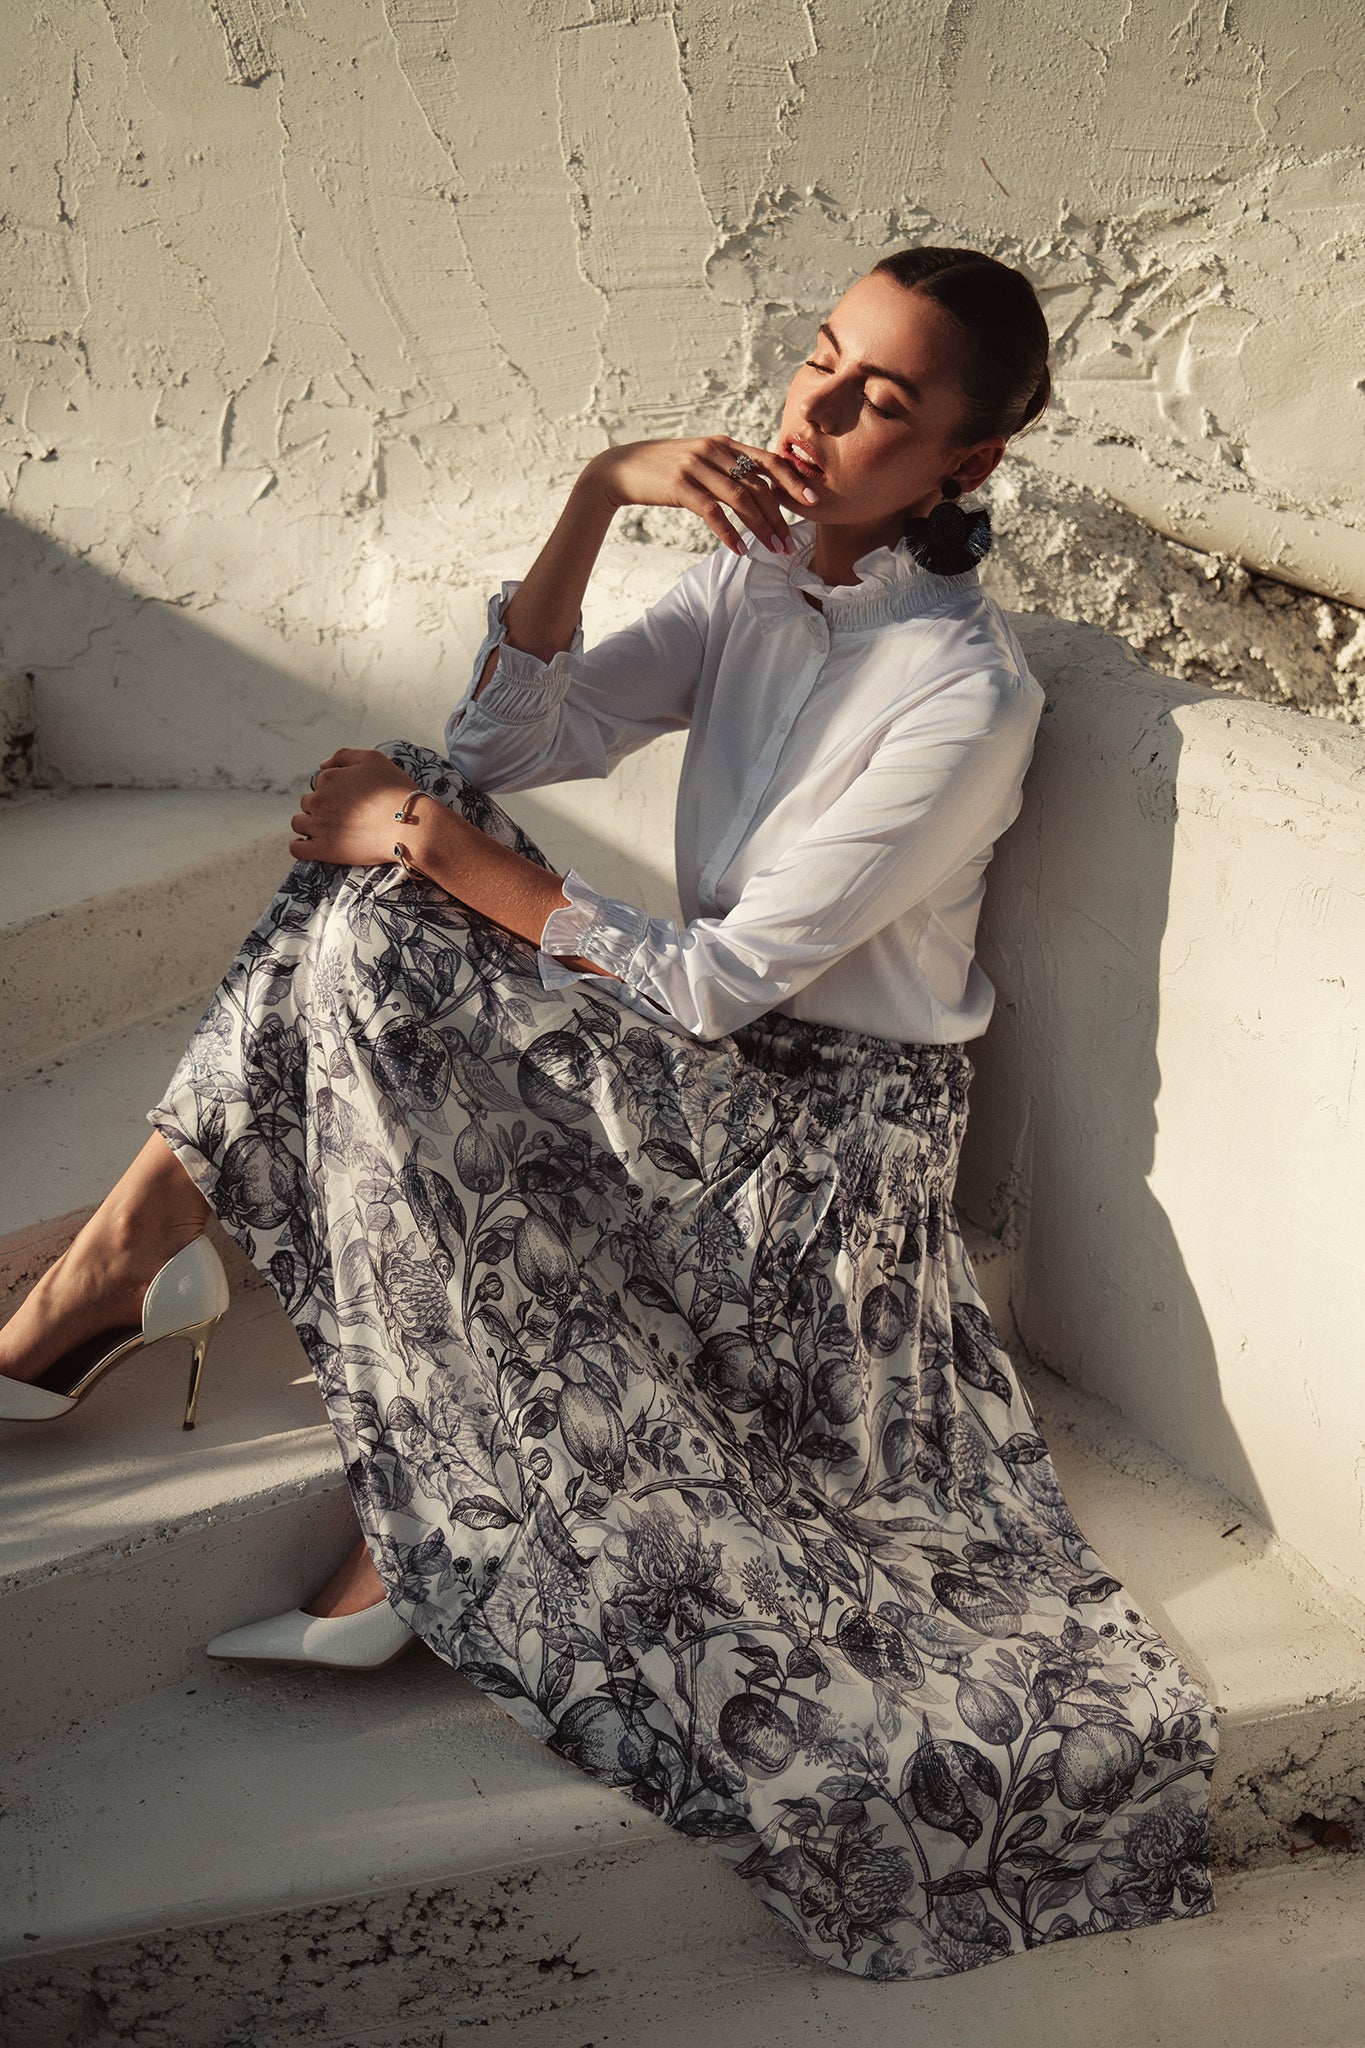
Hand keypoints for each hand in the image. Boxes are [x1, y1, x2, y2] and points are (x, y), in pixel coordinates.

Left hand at [290, 748, 421, 865]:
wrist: (409, 825)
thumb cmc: (396, 791)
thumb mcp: (373, 759)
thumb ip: (344, 756)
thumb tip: (322, 764)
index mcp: (329, 778)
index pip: (320, 783)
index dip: (335, 790)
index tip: (351, 800)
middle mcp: (319, 800)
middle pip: (308, 802)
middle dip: (321, 807)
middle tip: (344, 816)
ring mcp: (319, 826)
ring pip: (299, 823)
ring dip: (309, 824)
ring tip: (330, 830)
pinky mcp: (324, 850)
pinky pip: (297, 849)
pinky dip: (300, 847)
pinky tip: (310, 846)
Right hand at [582, 437, 817, 558]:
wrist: (622, 468)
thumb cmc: (665, 469)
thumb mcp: (700, 460)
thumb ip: (728, 468)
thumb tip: (759, 488)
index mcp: (724, 443)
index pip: (768, 460)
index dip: (793, 480)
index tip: (812, 500)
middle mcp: (714, 451)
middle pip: (758, 485)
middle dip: (779, 515)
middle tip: (790, 541)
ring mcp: (697, 467)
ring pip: (741, 499)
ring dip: (761, 528)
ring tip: (772, 549)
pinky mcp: (680, 486)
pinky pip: (713, 512)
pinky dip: (729, 533)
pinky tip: (740, 549)